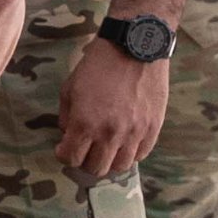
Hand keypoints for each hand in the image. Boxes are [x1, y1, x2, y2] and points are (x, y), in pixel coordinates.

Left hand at [56, 37, 172, 179]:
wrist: (134, 48)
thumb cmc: (98, 66)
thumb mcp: (70, 89)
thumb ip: (66, 117)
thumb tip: (69, 135)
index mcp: (84, 123)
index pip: (70, 158)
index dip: (63, 155)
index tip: (64, 147)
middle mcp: (110, 133)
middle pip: (95, 168)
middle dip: (84, 162)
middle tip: (84, 150)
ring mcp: (134, 133)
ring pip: (120, 166)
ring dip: (108, 160)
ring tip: (104, 148)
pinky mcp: (154, 128)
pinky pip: (141, 154)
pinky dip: (129, 153)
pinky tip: (123, 142)